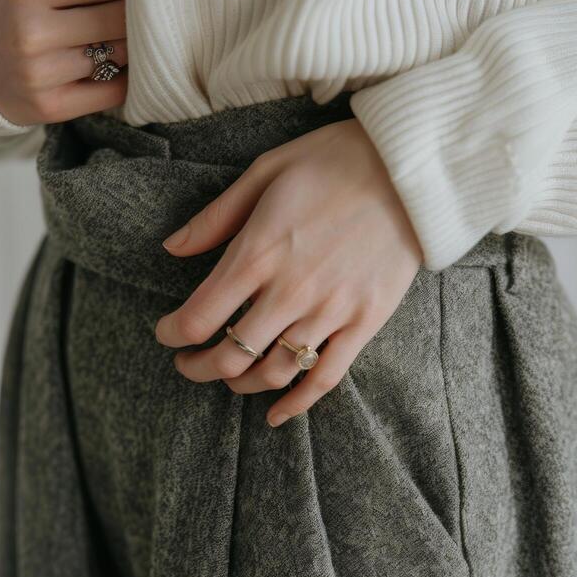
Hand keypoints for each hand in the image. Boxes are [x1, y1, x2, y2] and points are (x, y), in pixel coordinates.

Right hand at [0, 0, 128, 124]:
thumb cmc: (12, 9)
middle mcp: (33, 32)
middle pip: (119, 19)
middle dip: (140, 12)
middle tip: (147, 9)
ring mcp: (42, 74)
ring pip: (119, 55)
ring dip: (133, 44)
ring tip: (128, 35)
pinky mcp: (52, 107)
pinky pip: (114, 91)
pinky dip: (126, 77)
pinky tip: (121, 65)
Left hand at [154, 117, 424, 426]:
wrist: (410, 170)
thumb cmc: (333, 162)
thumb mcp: (265, 172)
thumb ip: (216, 217)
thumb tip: (171, 248)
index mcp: (258, 253)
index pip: (198, 317)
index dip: (172, 335)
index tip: (166, 334)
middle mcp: (290, 292)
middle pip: (230, 356)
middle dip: (198, 367)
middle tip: (188, 364)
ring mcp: (330, 312)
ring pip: (273, 373)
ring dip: (240, 384)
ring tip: (229, 377)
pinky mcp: (364, 323)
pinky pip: (325, 377)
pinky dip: (297, 404)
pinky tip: (275, 414)